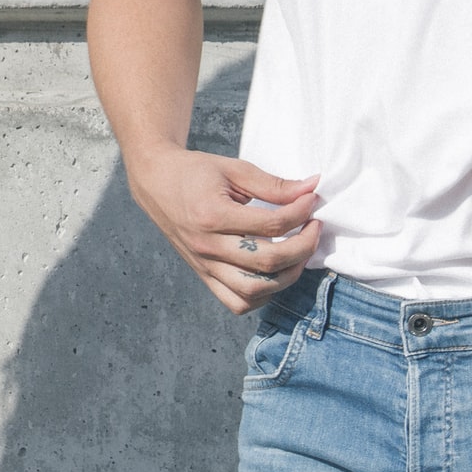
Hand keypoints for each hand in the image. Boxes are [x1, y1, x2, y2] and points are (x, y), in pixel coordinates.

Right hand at [124, 144, 320, 314]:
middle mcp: (207, 246)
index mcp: (212, 215)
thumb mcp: (234, 169)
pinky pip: (236, 302)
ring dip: (287, 276)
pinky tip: (274, 273)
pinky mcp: (203, 275)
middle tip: (314, 227)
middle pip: (267, 262)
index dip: (300, 213)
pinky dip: (262, 295)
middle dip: (303, 246)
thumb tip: (311, 188)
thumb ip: (273, 184)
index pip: (271, 225)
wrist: (156, 182)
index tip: (311, 199)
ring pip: (254, 291)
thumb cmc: (194, 172)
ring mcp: (204, 265)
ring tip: (299, 253)